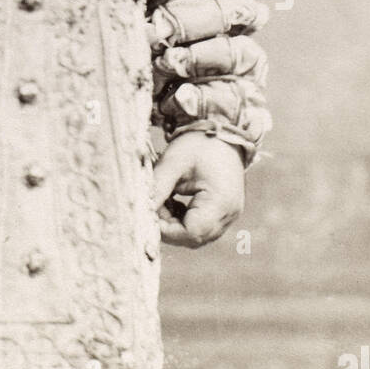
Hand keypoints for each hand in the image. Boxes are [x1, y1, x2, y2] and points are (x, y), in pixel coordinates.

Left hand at [152, 132, 244, 247]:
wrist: (223, 131)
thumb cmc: (199, 144)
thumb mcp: (173, 162)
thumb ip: (157, 187)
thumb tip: (140, 209)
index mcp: (220, 202)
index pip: (191, 232)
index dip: (167, 229)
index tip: (149, 213)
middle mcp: (229, 214)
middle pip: (194, 237)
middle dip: (169, 227)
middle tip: (154, 205)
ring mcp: (229, 214)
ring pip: (197, 234)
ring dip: (176, 223)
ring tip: (164, 200)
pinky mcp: (225, 211)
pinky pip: (202, 226)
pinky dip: (185, 219)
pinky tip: (174, 201)